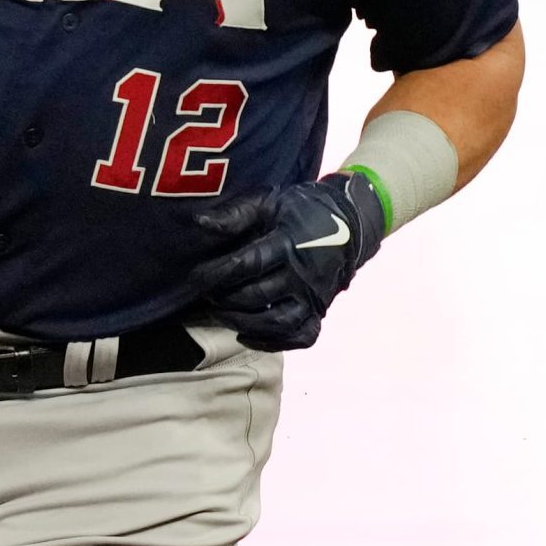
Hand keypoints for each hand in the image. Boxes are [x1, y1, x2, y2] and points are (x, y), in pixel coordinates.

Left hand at [192, 173, 385, 350]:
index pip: (248, 264)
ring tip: (220, 315)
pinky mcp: (320, 313)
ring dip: (243, 323)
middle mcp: (304, 275)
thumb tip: (199, 222)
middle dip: (225, 299)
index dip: (217, 273)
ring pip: (278, 323)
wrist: (350, 223)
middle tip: (205, 296)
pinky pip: (300, 337)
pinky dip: (272, 343)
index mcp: (291, 244)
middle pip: (258, 296)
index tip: (195, 278)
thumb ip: (235, 214)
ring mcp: (314, 298)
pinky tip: (245, 335)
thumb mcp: (269, 202)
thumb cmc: (301, 211)